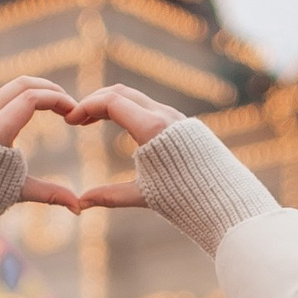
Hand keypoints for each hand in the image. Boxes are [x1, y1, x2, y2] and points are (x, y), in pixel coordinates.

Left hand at [0, 77, 85, 212]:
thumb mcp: (17, 191)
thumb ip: (50, 193)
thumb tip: (78, 207)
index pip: (31, 98)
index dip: (57, 100)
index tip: (73, 112)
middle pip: (22, 84)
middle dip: (49, 89)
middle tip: (67, 104)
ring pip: (9, 89)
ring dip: (34, 92)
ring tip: (53, 108)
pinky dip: (18, 99)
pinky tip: (31, 113)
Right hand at [66, 86, 186, 208]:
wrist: (226, 198)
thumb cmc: (185, 199)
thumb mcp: (142, 195)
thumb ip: (109, 196)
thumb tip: (80, 203)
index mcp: (152, 129)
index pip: (111, 102)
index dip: (86, 108)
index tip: (70, 121)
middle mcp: (164, 116)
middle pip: (121, 93)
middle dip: (95, 102)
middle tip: (77, 119)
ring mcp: (175, 117)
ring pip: (136, 98)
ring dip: (111, 104)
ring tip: (92, 121)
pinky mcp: (182, 123)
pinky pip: (150, 106)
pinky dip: (128, 109)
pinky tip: (119, 126)